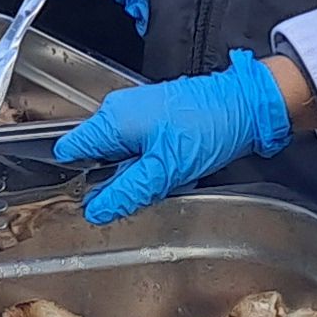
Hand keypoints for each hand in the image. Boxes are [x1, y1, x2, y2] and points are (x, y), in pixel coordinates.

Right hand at [54, 49, 292, 222]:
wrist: (245, 105)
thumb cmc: (207, 129)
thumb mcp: (164, 170)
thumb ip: (126, 191)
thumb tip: (95, 211)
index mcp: (112, 119)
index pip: (71, 149)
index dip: (76, 176)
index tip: (89, 196)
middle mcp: (119, 110)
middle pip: (100, 156)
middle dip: (119, 178)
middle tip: (146, 189)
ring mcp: (138, 110)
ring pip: (124, 154)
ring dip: (142, 172)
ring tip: (170, 176)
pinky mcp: (157, 115)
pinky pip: (143, 147)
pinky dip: (157, 162)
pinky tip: (179, 167)